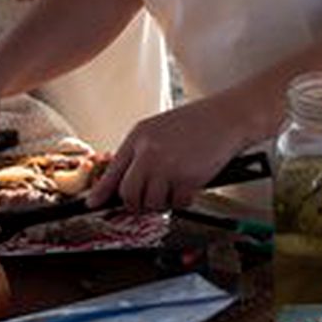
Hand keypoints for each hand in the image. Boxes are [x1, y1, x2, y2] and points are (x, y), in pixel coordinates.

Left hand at [86, 96, 251, 211]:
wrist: (228, 117)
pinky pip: (177, 203)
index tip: (93, 203)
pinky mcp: (186, 179)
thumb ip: (142, 152)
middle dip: (136, 204)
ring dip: (163, 201)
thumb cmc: (198, 123)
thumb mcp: (160, 130)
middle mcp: (148, 152)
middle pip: (128, 194)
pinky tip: (191, 183)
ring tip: (176, 185)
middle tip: (147, 202)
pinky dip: (184, 199)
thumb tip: (128, 180)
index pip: (112, 171)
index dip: (101, 192)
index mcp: (138, 136)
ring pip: (152, 203)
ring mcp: (166, 166)